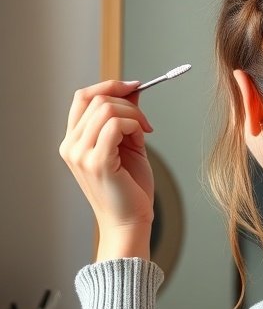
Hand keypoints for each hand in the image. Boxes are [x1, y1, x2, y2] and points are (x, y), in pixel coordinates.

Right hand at [59, 81, 153, 259]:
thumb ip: (126, 118)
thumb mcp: (128, 145)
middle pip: (95, 98)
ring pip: (107, 108)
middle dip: (127, 101)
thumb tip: (133, 89)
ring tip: (145, 132)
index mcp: (73, 141)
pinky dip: (134, 124)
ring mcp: (80, 154)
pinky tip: (143, 137)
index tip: (135, 87)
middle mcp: (71, 146)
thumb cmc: (129, 189)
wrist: (130, 223)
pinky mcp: (97, 162)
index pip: (82, 97)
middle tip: (145, 121)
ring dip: (134, 114)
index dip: (109, 85)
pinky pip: (116, 124)